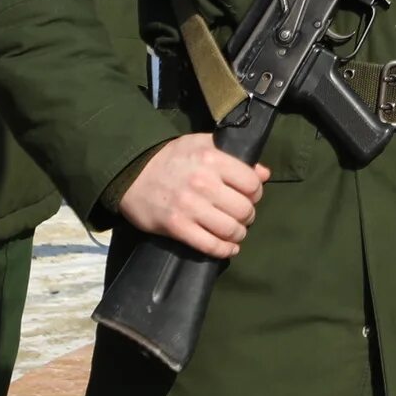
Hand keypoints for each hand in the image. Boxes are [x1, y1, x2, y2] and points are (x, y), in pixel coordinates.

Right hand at [116, 135, 269, 258]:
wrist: (132, 172)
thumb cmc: (172, 157)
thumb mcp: (203, 145)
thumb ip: (235, 157)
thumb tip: (264, 173)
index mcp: (213, 159)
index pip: (252, 184)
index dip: (255, 193)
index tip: (250, 196)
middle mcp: (204, 183)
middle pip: (244, 209)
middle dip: (248, 216)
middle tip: (243, 216)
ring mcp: (190, 207)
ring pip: (230, 229)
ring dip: (238, 234)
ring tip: (236, 232)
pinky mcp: (176, 227)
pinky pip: (209, 245)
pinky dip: (223, 250)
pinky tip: (229, 249)